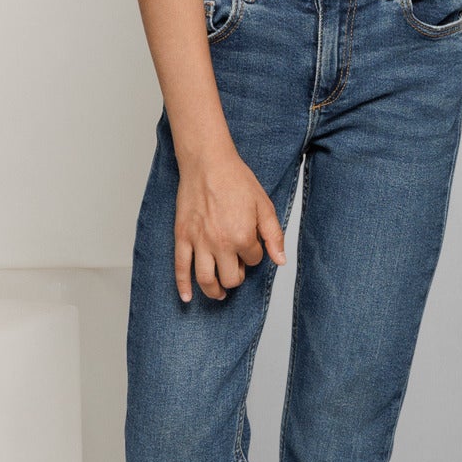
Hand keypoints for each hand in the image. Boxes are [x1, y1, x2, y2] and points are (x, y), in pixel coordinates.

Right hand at [174, 147, 284, 301]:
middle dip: (236, 277)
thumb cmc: (236, 180)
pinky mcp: (182, 237)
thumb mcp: (264, 206)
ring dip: (214, 291)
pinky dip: (183, 286)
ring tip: (219, 293)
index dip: (254, 254)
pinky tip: (187, 297)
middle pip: (230, 277)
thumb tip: (280, 260)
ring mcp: (199, 242)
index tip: (251, 243)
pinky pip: (180, 268)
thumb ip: (274, 236)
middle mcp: (220, 244)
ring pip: (206, 279)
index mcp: (242, 237)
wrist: (208, 163)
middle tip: (237, 271)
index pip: (253, 260)